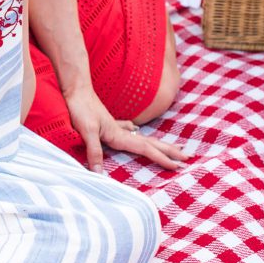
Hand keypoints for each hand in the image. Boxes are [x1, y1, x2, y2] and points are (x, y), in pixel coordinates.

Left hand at [65, 85, 190, 173]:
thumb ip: (94, 152)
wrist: (76, 88)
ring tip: (170, 146)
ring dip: (156, 143)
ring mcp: (115, 126)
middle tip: (187, 157)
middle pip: (150, 142)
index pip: (146, 148)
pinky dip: (133, 131)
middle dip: (168, 151)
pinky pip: (125, 129)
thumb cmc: (80, 108)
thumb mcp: (87, 131)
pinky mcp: (106, 122)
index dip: (162, 158)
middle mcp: (121, 131)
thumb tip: (100, 174)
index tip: (177, 167)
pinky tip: (134, 129)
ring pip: (141, 136)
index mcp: (119, 135)